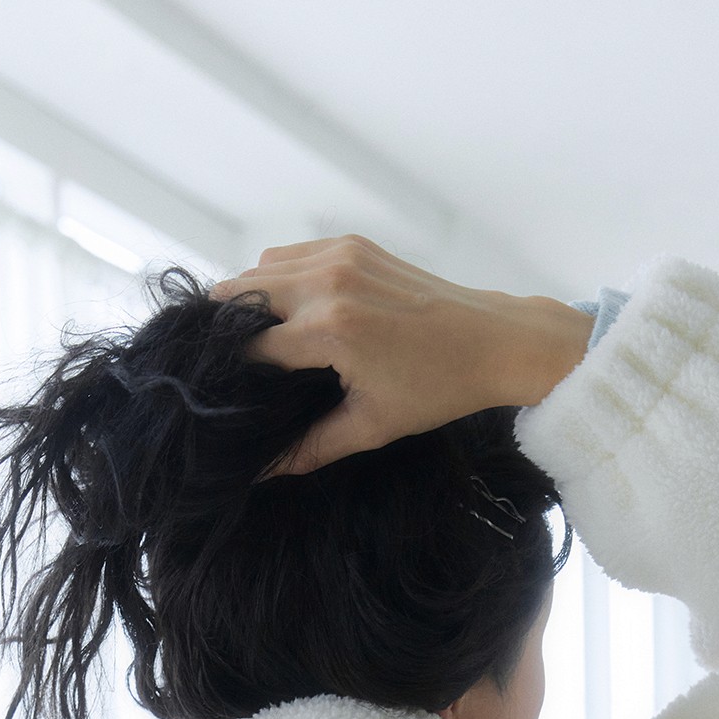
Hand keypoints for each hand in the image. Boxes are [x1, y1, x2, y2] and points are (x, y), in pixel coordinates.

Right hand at [209, 235, 593, 474]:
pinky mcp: (354, 245)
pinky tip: (288, 310)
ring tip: (255, 337)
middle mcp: (328, 282)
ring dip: (249, 299)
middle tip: (226, 362)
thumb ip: (311, 446)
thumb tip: (264, 473)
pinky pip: (293, 254)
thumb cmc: (438, 387)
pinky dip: (279, 278)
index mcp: (329, 329)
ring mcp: (340, 256)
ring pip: (262, 268)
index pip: (251, 346)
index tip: (227, 392)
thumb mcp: (372, 425)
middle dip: (227, 328)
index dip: (234, 371)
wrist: (492, 341)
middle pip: (241, 294)